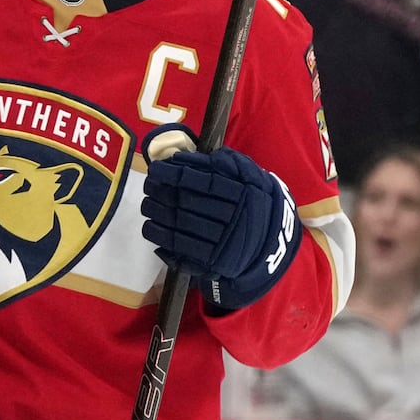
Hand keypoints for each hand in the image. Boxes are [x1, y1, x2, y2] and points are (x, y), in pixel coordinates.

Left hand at [140, 124, 299, 310]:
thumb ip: (227, 163)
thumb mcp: (251, 177)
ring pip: (181, 225)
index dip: (175, 174)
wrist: (271, 244)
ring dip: (157, 213)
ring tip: (148, 204)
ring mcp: (223, 243)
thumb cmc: (254, 202)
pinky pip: (181, 248)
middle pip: (187, 203)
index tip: (156, 168)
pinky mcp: (213, 262)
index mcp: (244, 194)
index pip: (202, 181)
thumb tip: (188, 157)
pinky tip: (151, 226)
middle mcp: (234, 219)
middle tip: (148, 186)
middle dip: (161, 193)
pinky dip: (161, 236)